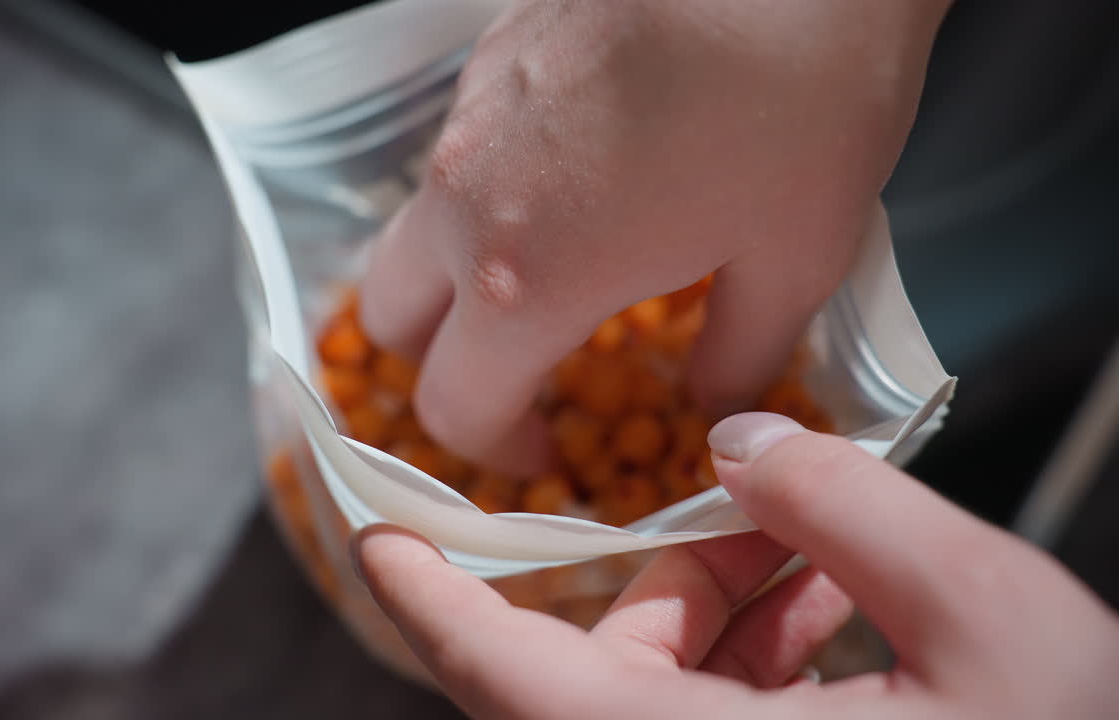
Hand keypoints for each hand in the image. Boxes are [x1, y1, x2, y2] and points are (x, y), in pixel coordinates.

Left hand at [353, 413, 1118, 719]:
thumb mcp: (990, 621)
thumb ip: (855, 508)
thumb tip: (749, 444)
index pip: (510, 683)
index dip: (430, 601)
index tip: (378, 528)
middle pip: (596, 669)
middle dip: (667, 564)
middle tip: (754, 498)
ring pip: (658, 687)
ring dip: (727, 602)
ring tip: (822, 545)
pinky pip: (708, 714)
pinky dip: (757, 654)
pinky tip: (837, 605)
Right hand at [360, 0, 950, 470]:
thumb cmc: (803, 99)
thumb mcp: (793, 262)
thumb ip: (734, 362)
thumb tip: (712, 405)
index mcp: (525, 279)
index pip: (454, 407)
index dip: (495, 453)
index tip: (547, 453)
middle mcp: (464, 202)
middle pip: (388, 322)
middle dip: (441, 368)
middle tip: (523, 376)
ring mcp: (466, 121)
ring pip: (412, 234)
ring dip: (459, 280)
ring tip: (555, 274)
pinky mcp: (487, 60)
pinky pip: (456, 160)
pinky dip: (487, 201)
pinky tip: (577, 179)